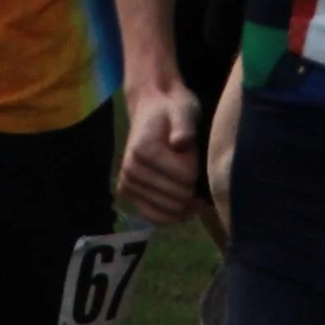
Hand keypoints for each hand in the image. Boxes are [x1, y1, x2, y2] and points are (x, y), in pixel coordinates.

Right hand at [118, 83, 203, 223]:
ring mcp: (126, 184)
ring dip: (185, 202)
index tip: (193, 153)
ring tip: (188, 182)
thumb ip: (184, 126)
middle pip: (178, 198)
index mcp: (143, 151)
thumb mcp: (184, 110)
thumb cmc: (172, 110)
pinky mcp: (126, 193)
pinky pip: (153, 216)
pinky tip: (184, 205)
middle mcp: (129, 170)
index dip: (198, 168)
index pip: (186, 178)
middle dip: (192, 187)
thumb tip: (180, 143)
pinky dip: (172, 215)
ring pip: (169, 211)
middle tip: (192, 168)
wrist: (151, 108)